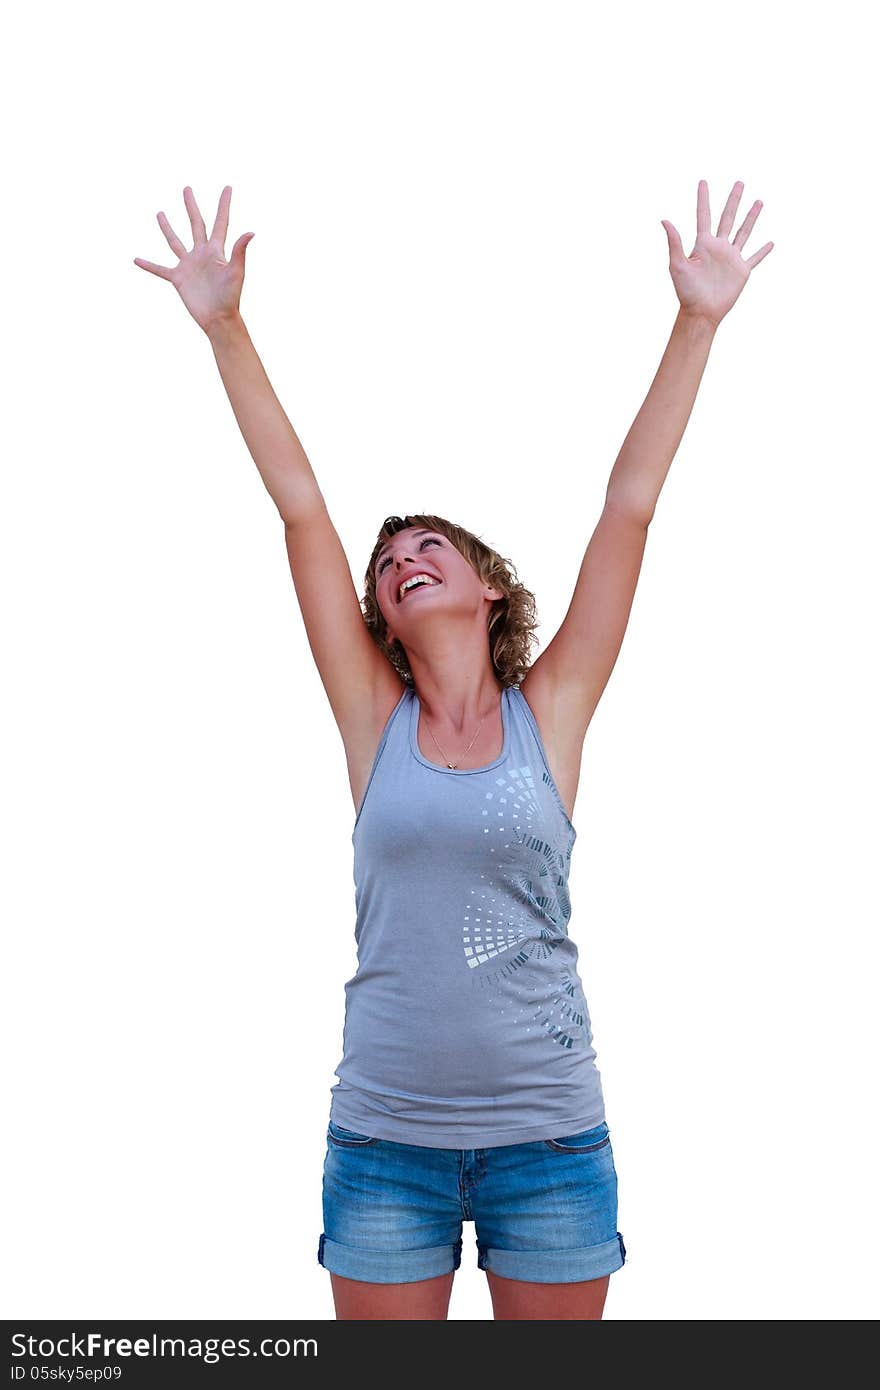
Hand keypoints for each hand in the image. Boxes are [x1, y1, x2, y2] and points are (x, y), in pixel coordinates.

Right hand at [133, 185, 254, 332]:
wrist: (218, 319)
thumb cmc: (230, 297)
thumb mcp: (236, 272)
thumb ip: (240, 251)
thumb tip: (251, 232)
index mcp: (216, 250)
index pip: (220, 221)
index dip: (224, 204)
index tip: (228, 187)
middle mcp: (201, 254)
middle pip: (195, 224)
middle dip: (191, 206)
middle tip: (187, 189)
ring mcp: (189, 265)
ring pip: (175, 241)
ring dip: (167, 228)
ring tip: (160, 213)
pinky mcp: (178, 278)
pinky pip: (160, 269)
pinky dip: (148, 265)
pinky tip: (136, 259)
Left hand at [661, 179, 772, 328]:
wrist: (701, 312)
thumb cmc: (686, 291)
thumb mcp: (677, 264)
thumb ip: (674, 242)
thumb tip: (664, 220)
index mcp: (703, 244)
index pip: (704, 215)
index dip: (703, 198)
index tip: (703, 182)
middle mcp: (719, 247)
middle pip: (728, 217)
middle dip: (734, 200)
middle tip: (739, 183)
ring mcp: (731, 258)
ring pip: (744, 232)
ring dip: (751, 217)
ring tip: (758, 201)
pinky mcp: (742, 271)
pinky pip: (755, 258)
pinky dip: (763, 251)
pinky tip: (771, 243)